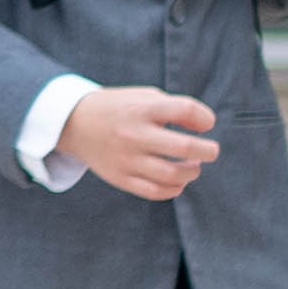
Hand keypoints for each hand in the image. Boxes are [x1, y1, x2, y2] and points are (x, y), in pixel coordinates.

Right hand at [76, 83, 224, 202]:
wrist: (76, 123)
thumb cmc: (122, 109)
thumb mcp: (145, 97)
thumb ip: (175, 109)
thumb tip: (205, 128)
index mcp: (142, 108)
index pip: (185, 109)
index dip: (204, 118)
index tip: (206, 123)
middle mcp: (134, 133)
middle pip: (184, 147)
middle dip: (208, 151)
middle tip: (211, 151)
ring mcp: (126, 158)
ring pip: (172, 174)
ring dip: (192, 172)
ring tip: (193, 166)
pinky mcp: (120, 178)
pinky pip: (155, 191)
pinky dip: (174, 189)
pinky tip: (178, 181)